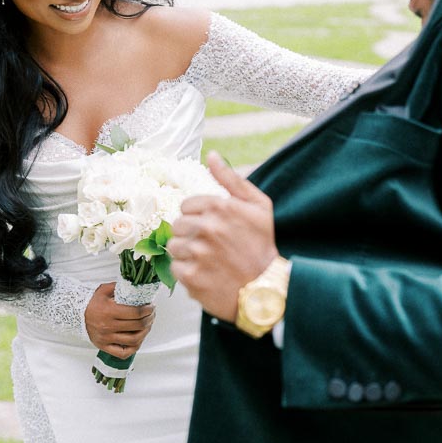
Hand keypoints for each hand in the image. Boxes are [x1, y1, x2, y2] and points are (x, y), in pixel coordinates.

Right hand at [84, 282, 155, 357]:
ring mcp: (106, 338)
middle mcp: (108, 326)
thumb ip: (120, 287)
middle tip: (152, 315)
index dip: (148, 310)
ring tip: (147, 326)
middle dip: (149, 319)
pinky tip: (138, 339)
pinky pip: (123, 352)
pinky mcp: (104, 347)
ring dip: (145, 332)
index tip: (152, 307)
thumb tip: (137, 286)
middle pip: (138, 326)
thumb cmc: (92, 302)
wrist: (76, 314)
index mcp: (109, 311)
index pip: (136, 313)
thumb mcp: (104, 290)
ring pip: (134, 340)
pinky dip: (134, 347)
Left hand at [170, 152, 278, 321]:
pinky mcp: (191, 276)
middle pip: (177, 225)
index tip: (212, 228)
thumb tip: (211, 155)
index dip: (198, 217)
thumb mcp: (257, 205)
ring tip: (209, 261)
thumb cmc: (262, 244)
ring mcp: (198, 253)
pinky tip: (206, 274)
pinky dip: (188, 273)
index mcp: (219, 206)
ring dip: (188, 254)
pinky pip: (176, 268)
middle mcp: (207, 227)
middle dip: (191, 235)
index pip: (186, 205)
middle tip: (211, 246)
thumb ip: (231, 179)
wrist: (266, 287)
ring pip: (174, 247)